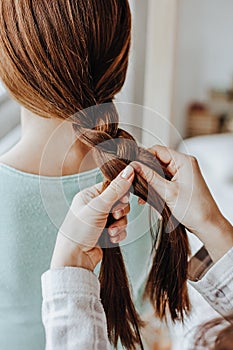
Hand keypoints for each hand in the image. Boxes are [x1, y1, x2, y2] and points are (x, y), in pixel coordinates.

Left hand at [51, 165, 134, 270]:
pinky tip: (111, 238)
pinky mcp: (105, 232)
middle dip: (120, 211)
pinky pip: (120, 229)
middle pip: (119, 202)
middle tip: (115, 216)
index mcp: (89, 196)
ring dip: (119, 225)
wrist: (74, 259)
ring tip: (111, 231)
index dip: (120, 193)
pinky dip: (118, 234)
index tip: (122, 200)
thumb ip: (116, 190)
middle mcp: (95, 207)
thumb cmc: (79, 230)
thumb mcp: (98, 207)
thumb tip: (129, 171)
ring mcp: (100, 220)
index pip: (112, 187)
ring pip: (122, 217)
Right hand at [131, 145, 232, 261]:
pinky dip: (155, 187)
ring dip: (149, 181)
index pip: (157, 150)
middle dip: (145, 172)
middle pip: (157, 160)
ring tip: (142, 194)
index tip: (133, 168)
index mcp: (184, 161)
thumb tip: (135, 166)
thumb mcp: (168, 192)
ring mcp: (182, 174)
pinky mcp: (180, 183)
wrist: (208, 226)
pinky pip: (163, 180)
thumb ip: (149, 177)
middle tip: (135, 182)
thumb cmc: (196, 210)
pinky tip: (148, 197)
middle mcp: (184, 164)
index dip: (143, 158)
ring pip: (159, 171)